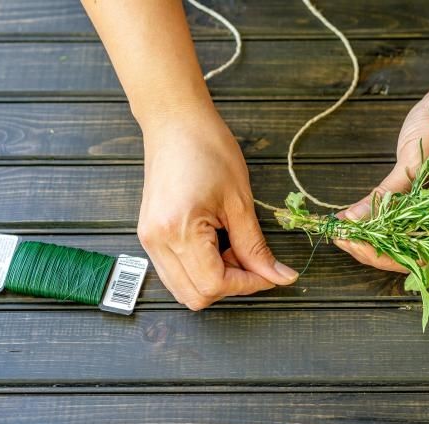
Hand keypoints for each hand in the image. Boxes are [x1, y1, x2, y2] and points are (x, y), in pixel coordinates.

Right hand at [137, 108, 298, 309]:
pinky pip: (176, 272)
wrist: (176, 123)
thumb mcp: (240, 202)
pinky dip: (201, 270)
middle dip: (231, 285)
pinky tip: (216, 246)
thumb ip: (256, 247)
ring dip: (215, 280)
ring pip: (184, 289)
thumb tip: (279, 277)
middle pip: (196, 296)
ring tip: (232, 248)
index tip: (270, 272)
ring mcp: (149, 241)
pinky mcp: (150, 236)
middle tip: (252, 260)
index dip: (248, 284)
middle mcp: (156, 242)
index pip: (214, 285)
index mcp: (178, 231)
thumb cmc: (208, 149)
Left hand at [334, 79, 428, 271]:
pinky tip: (350, 218)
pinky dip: (370, 219)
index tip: (344, 239)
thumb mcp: (415, 162)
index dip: (372, 252)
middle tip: (335, 233)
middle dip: (364, 247)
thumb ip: (388, 195)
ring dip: (364, 237)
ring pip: (392, 239)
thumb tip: (353, 220)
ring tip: (340, 228)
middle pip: (397, 253)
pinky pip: (393, 217)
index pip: (405, 255)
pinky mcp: (419, 198)